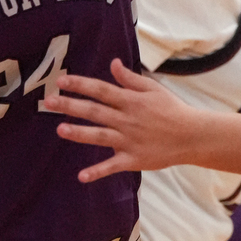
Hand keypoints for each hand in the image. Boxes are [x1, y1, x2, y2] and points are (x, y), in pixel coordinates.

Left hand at [41, 61, 202, 181]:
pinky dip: (98, 172)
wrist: (192, 136)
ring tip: (60, 130)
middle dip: (71, 105)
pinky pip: (113, 166)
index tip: (61, 81)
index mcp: (130, 101)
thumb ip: (130, 78)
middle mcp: (126, 119)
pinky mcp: (133, 159)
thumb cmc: (172, 110)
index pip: (101, 90)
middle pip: (95, 111)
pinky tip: (81, 176)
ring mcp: (129, 140)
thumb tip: (113, 63)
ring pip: (100, 136)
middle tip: (48, 101)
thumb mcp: (153, 89)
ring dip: (80, 133)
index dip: (80, 84)